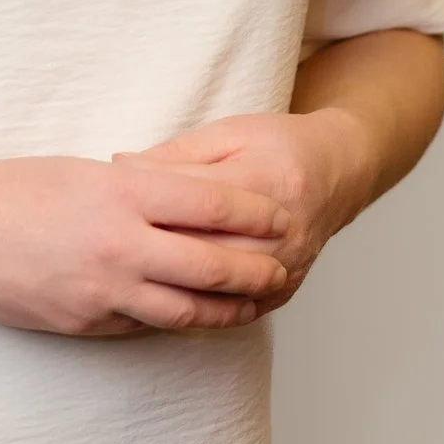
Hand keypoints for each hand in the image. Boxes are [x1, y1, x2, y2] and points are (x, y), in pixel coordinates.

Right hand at [0, 153, 291, 337]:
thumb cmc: (13, 191)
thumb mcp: (83, 173)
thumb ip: (135, 186)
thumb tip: (181, 197)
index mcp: (121, 195)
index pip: (210, 205)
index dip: (253, 212)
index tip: (279, 213)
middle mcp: (120, 246)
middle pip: (212, 263)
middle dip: (256, 267)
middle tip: (284, 264)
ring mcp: (104, 292)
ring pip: (188, 308)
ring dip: (230, 307)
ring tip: (255, 302)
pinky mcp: (88, 325)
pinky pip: (147, 325)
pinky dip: (178, 319)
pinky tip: (196, 315)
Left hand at [113, 109, 376, 316]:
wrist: (335, 170)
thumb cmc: (276, 144)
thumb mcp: (226, 133)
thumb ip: (176, 155)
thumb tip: (120, 166)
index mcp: (264, 178)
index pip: (196, 199)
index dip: (148, 201)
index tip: (108, 203)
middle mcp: (281, 228)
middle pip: (207, 251)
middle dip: (154, 251)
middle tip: (108, 250)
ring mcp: (287, 265)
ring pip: (220, 289)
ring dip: (173, 288)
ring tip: (127, 281)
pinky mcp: (287, 290)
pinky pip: (238, 310)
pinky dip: (201, 310)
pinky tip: (165, 304)